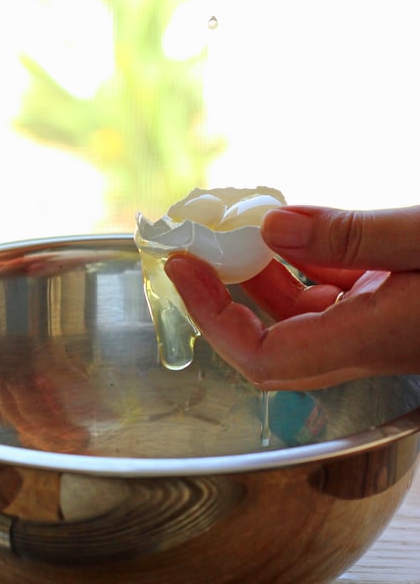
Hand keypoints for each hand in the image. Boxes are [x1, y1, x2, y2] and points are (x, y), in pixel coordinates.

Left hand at [164, 205, 419, 390]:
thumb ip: (351, 236)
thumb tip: (272, 228)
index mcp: (374, 340)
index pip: (265, 355)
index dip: (213, 318)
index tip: (184, 270)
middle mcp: (373, 346)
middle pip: (273, 345)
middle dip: (226, 301)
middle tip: (196, 253)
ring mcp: (384, 330)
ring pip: (303, 317)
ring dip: (265, 277)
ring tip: (238, 231)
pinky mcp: (398, 311)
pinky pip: (335, 299)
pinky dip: (307, 266)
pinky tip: (296, 231)